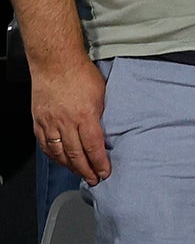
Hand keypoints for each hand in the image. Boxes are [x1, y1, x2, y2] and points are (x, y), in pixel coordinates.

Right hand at [32, 56, 107, 183]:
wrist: (55, 63)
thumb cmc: (82, 74)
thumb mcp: (102, 95)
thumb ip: (102, 115)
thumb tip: (106, 131)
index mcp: (85, 116)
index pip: (93, 146)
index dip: (99, 162)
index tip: (105, 172)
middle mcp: (66, 122)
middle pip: (76, 153)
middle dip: (86, 170)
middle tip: (94, 180)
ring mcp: (50, 123)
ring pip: (59, 152)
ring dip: (70, 166)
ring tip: (80, 174)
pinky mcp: (39, 121)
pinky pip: (46, 144)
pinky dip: (53, 155)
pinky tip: (60, 161)